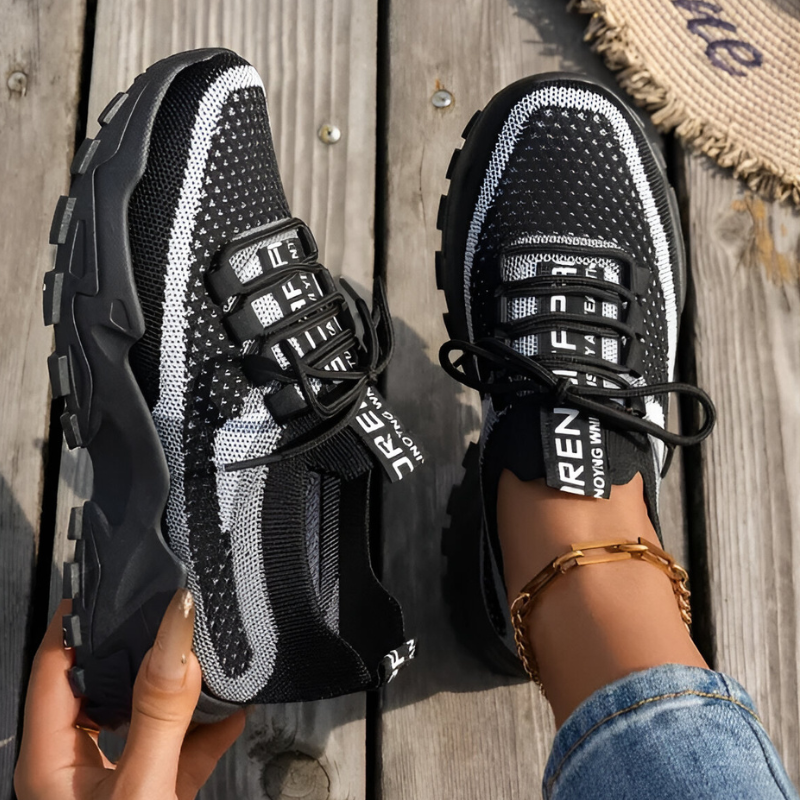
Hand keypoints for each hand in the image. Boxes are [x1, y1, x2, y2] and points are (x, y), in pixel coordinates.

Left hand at [15, 590, 245, 799]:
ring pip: (146, 714)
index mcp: (50, 760)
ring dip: (182, 687)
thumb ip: (159, 713)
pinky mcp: (154, 796)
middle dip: (139, 644)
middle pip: (104, 683)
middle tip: (166, 605)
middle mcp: (77, 766)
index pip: (54, 667)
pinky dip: (208, 728)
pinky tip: (234, 709)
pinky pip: (180, 749)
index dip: (76, 619)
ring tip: (208, 651)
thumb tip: (176, 636)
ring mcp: (116, 782)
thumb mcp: (141, 788)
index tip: (109, 580)